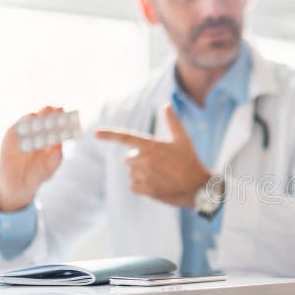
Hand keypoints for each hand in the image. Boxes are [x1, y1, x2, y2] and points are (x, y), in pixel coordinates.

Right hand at [0, 106, 64, 211]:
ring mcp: (21, 137)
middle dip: (48, 114)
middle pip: (42, 121)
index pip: (54, 126)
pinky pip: (14, 132)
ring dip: (34, 117)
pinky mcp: (9, 142)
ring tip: (42, 112)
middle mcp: (35, 135)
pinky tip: (27, 122)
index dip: (60, 118)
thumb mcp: (52, 164)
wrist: (21, 186)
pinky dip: (20, 126)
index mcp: (47, 138)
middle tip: (55, 108)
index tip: (66, 112)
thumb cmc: (39, 173)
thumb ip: (56, 154)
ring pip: (27, 124)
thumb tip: (60, 142)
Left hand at [96, 104, 210, 207]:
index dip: (110, 135)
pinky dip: (141, 187)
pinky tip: (157, 185)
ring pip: (131, 173)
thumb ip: (173, 121)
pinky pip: (133, 186)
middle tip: (159, 164)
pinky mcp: (146, 189)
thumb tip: (166, 104)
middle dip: (139, 161)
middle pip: (129, 159)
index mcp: (152, 145)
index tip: (95, 133)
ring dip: (141, 175)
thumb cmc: (191, 161)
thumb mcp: (183, 139)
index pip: (126, 138)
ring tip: (160, 176)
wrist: (198, 186)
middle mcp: (145, 159)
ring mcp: (145, 175)